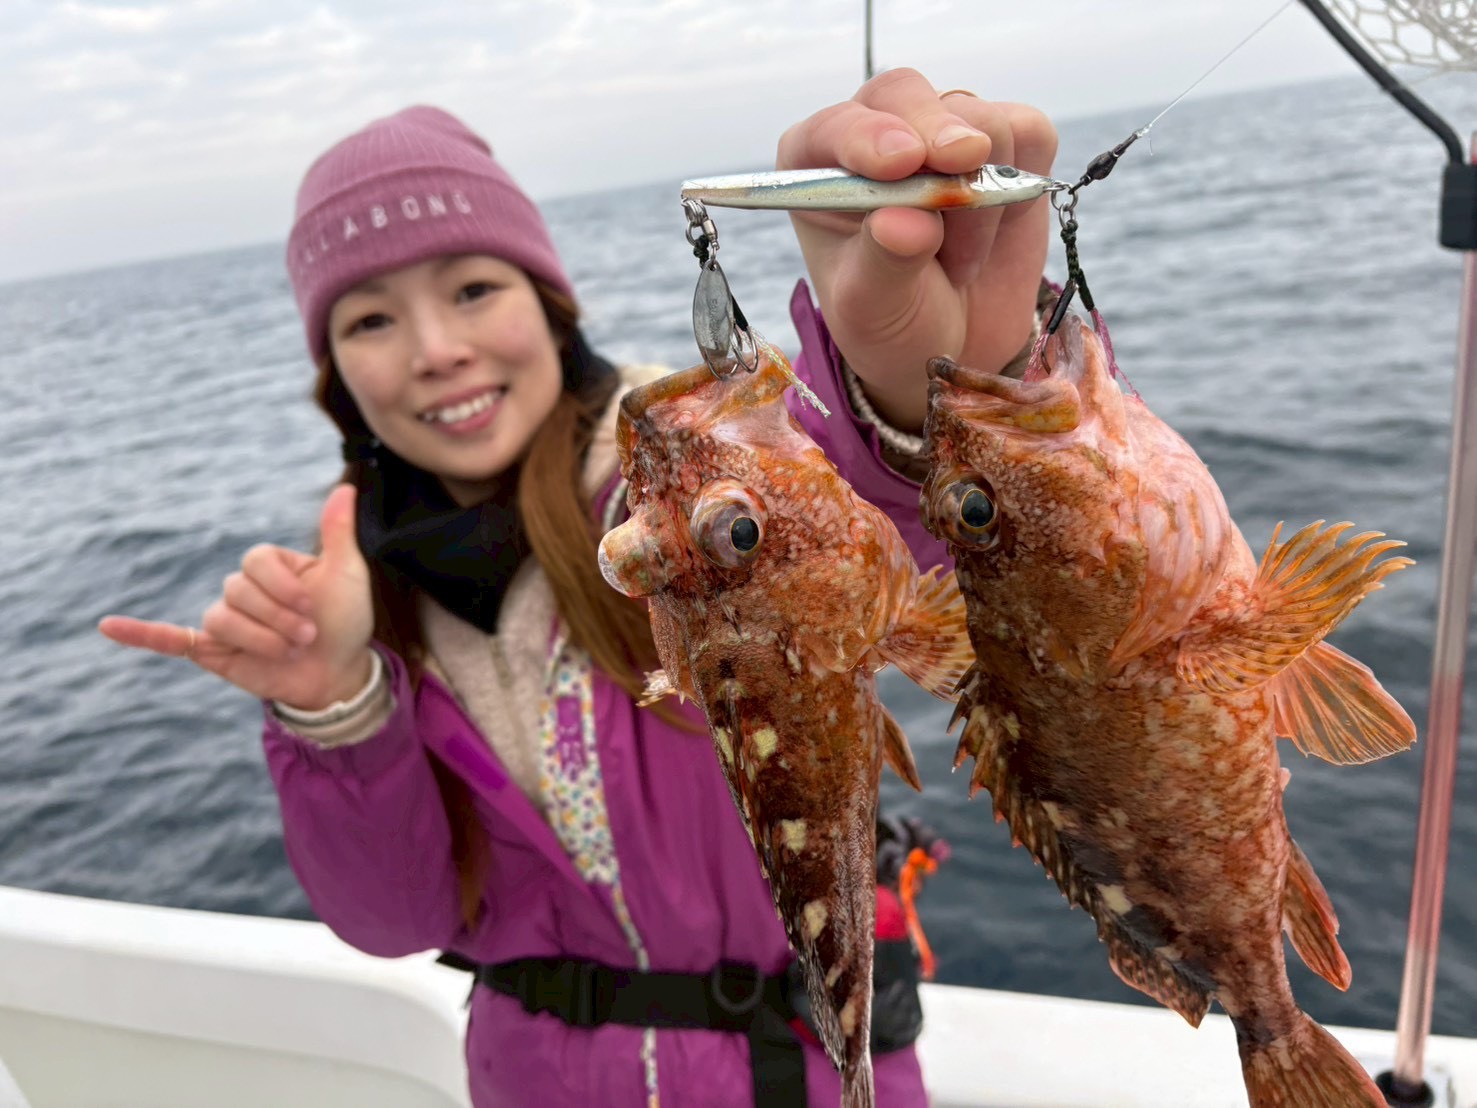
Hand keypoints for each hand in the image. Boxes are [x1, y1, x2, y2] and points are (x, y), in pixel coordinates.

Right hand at [98, 484, 375, 709]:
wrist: (338, 673)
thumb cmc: (344, 620)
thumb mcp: (346, 574)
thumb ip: (337, 532)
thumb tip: (347, 487)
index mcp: (268, 565)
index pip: (255, 560)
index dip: (283, 586)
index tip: (313, 606)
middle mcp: (242, 588)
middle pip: (238, 591)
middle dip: (278, 618)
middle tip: (307, 636)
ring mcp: (226, 619)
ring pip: (222, 619)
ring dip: (260, 638)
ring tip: (289, 650)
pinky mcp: (213, 650)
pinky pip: (170, 639)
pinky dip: (141, 634)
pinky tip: (109, 626)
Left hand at [779, 68, 1057, 430]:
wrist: (957, 346)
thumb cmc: (894, 322)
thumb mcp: (874, 309)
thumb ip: (883, 263)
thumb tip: (904, 221)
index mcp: (819, 167)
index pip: (835, 127)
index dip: (867, 136)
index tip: (901, 162)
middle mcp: (878, 133)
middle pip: (906, 94)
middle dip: (937, 135)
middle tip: (960, 185)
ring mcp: (943, 132)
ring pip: (976, 119)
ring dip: (978, 197)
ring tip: (961, 259)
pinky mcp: (1006, 144)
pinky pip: (1028, 131)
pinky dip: (1022, 180)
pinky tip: (997, 228)